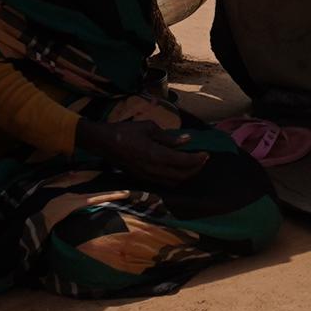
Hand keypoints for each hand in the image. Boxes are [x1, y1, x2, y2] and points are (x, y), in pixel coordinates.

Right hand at [80, 118, 207, 183]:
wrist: (104, 143)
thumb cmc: (126, 131)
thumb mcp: (149, 128)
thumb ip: (169, 137)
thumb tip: (187, 140)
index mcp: (156, 155)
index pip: (183, 162)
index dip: (197, 160)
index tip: (206, 154)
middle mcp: (153, 169)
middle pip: (181, 175)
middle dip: (195, 169)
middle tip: (203, 160)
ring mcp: (147, 176)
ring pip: (173, 182)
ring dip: (186, 175)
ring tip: (193, 165)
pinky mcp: (142, 178)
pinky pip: (164, 182)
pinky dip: (175, 178)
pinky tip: (178, 169)